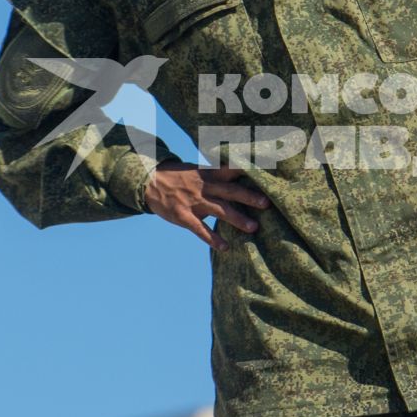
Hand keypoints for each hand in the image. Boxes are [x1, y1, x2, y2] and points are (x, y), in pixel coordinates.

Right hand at [142, 162, 269, 250]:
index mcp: (208, 174)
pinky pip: (200, 229)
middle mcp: (203, 187)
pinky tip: (225, 248)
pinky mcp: (183, 216)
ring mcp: (193, 202)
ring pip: (219, 210)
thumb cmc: (180, 177)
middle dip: (248, 196)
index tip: (264, 168)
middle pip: (230, 191)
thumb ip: (218, 175)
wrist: (149, 182)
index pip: (230, 169)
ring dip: (237, 219)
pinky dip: (213, 239)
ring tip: (254, 228)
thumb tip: (242, 175)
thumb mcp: (198, 171)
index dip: (246, 169)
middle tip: (267, 203)